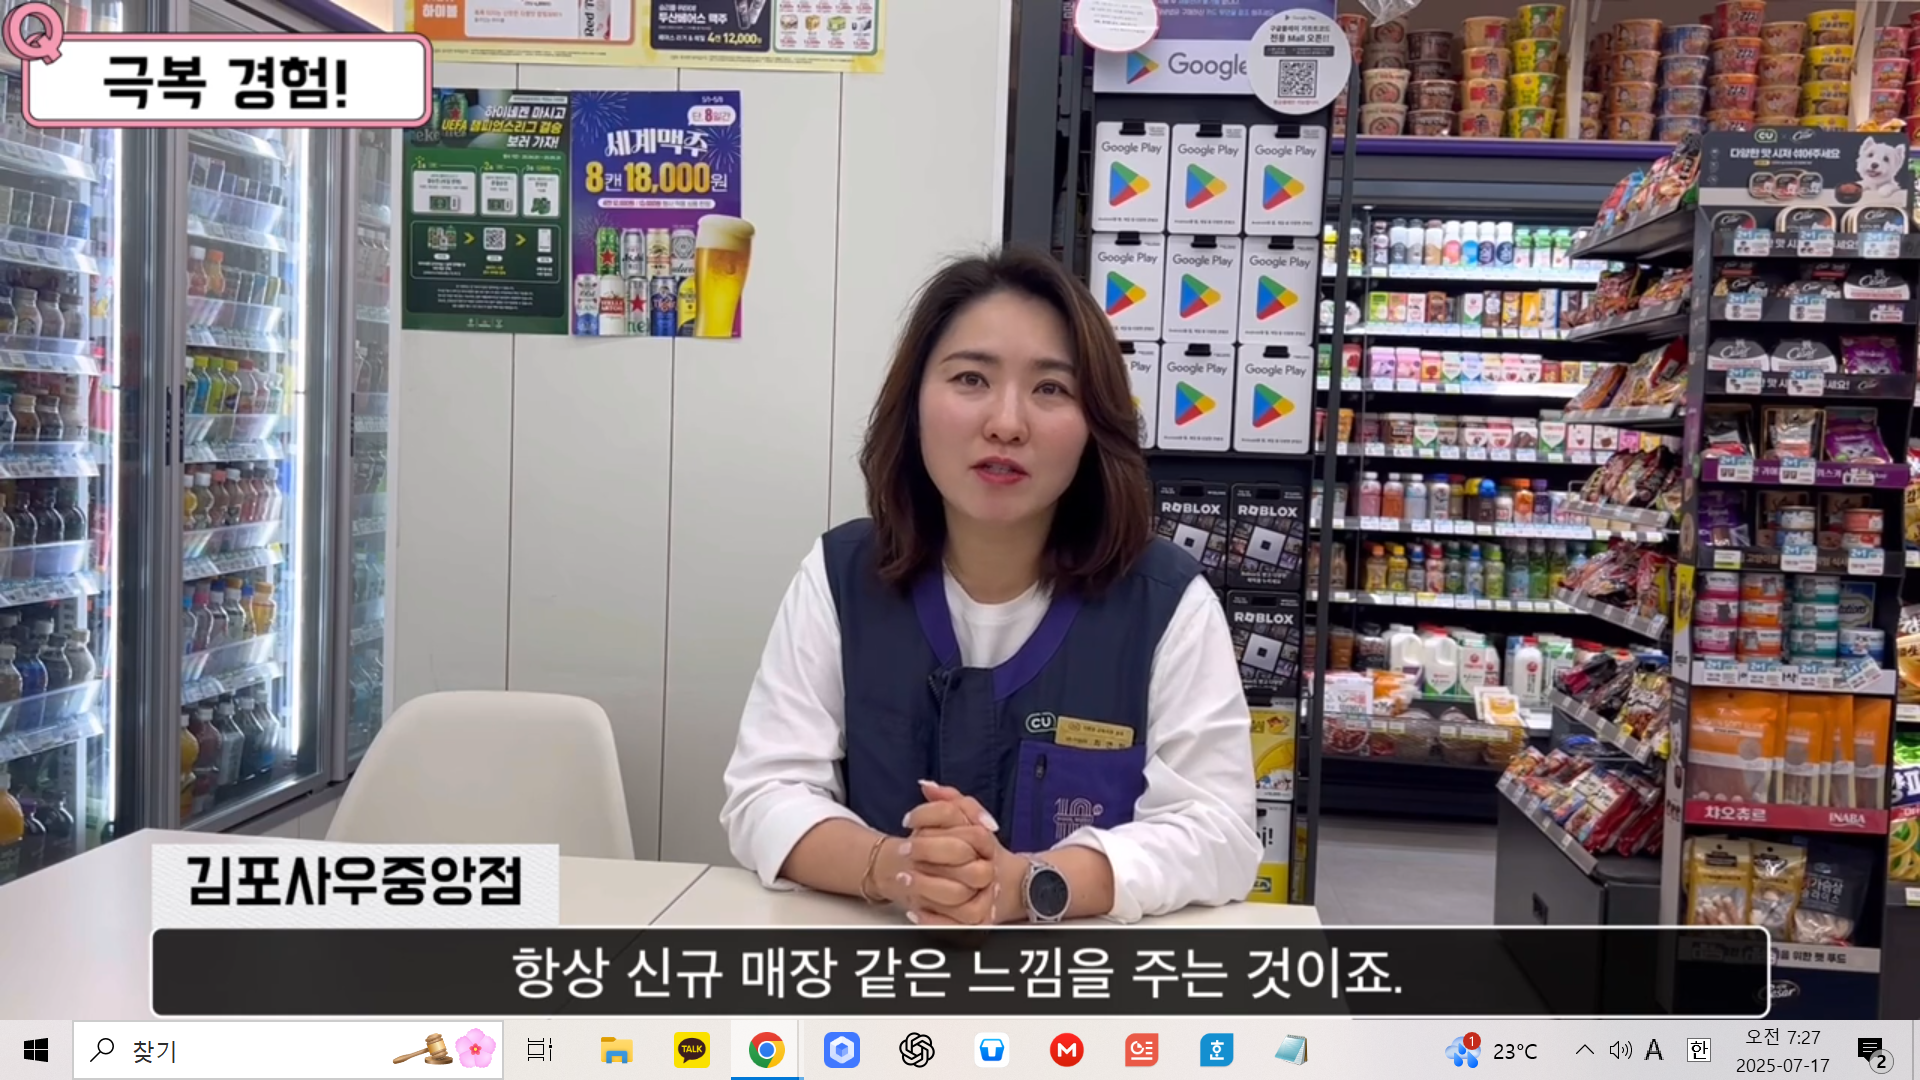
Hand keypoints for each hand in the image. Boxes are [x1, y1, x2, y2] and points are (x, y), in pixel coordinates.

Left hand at [897, 782, 1026, 925]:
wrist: (1010, 886)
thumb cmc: (981, 851)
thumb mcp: (968, 819)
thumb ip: (949, 801)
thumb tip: (926, 785)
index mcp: (988, 842)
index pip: (968, 829)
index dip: (933, 821)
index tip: (907, 821)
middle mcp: (989, 869)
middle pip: (965, 862)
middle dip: (930, 854)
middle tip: (904, 851)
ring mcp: (985, 896)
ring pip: (960, 895)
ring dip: (927, 888)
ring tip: (903, 880)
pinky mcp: (979, 920)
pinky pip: (958, 925)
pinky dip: (933, 919)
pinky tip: (914, 910)